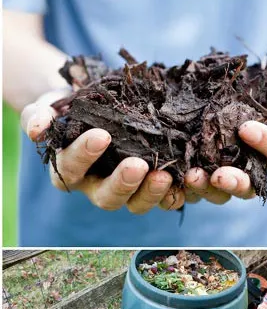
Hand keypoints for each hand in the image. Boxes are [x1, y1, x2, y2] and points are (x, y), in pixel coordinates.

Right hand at [21, 89, 185, 213]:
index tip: (100, 135)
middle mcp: (98, 187)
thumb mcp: (52, 104)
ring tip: (165, 175)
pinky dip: (178, 193)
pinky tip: (188, 179)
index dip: (84, 155)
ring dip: (153, 192)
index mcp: (70, 171)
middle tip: (137, 165)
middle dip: (123, 183)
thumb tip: (36, 128)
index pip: (72, 168)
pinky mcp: (155, 186)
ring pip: (139, 203)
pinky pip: (167, 198)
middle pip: (109, 198)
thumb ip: (40, 115)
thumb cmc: (73, 106)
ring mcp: (129, 190)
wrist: (103, 105)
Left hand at [183, 68, 266, 203]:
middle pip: (249, 187)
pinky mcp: (202, 172)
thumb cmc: (265, 88)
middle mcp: (252, 169)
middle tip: (220, 175)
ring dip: (206, 188)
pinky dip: (183, 188)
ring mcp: (226, 173)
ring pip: (221, 193)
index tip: (246, 128)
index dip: (265, 143)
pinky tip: (169, 179)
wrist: (241, 92)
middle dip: (236, 183)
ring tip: (192, 176)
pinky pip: (194, 188)